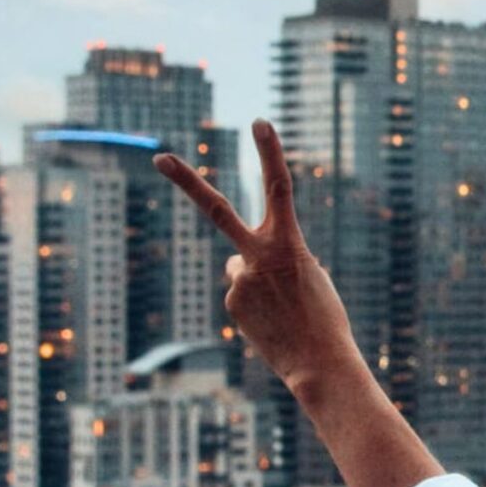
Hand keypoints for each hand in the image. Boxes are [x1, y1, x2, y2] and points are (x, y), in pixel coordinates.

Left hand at [157, 120, 358, 396]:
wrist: (320, 364)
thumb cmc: (326, 319)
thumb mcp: (310, 278)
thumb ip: (275, 257)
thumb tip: (236, 260)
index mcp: (288, 245)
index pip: (279, 188)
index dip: (269, 153)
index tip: (259, 122)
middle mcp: (257, 256)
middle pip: (216, 210)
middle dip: (187, 181)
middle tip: (159, 158)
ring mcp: (238, 280)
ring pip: (243, 268)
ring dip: (261, 283)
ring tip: (286, 310)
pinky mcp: (231, 302)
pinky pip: (243, 293)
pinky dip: (258, 306)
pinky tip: (274, 324)